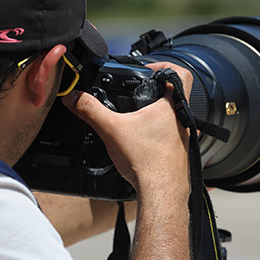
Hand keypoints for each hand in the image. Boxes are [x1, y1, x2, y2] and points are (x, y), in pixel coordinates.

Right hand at [62, 62, 192, 197]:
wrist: (161, 194)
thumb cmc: (148, 163)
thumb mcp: (111, 130)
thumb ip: (90, 110)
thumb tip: (75, 97)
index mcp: (171, 107)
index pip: (180, 72)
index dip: (163, 66)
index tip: (147, 71)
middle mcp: (182, 121)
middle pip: (175, 94)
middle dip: (154, 92)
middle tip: (136, 94)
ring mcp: (184, 139)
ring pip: (173, 117)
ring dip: (155, 116)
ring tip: (135, 119)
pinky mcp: (179, 155)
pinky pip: (169, 137)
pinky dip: (155, 136)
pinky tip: (140, 144)